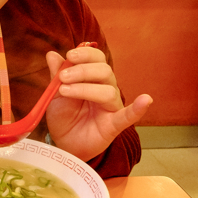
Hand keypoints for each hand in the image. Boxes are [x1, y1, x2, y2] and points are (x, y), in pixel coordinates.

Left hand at [44, 44, 151, 160]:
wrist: (64, 143)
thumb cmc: (64, 116)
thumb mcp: (56, 94)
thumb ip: (57, 75)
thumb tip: (52, 54)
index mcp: (93, 78)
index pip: (97, 59)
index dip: (85, 54)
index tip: (69, 55)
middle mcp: (106, 88)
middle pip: (104, 71)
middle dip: (82, 70)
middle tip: (63, 77)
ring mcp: (111, 106)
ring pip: (108, 91)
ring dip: (85, 88)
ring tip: (65, 91)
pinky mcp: (114, 124)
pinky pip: (129, 116)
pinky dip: (137, 109)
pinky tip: (145, 100)